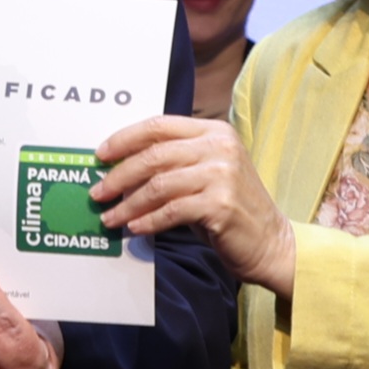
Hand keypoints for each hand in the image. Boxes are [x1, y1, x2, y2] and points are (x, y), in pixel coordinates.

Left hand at [93, 115, 295, 297]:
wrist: (271, 242)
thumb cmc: (229, 208)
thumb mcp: (204, 173)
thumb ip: (172, 162)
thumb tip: (119, 167)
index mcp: (214, 131)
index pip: (159, 126)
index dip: (124, 139)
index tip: (101, 155)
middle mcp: (219, 147)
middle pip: (154, 155)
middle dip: (119, 175)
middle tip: (97, 192)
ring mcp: (222, 175)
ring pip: (158, 185)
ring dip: (128, 203)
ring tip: (109, 216)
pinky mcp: (221, 205)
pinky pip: (171, 210)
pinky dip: (147, 220)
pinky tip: (134, 228)